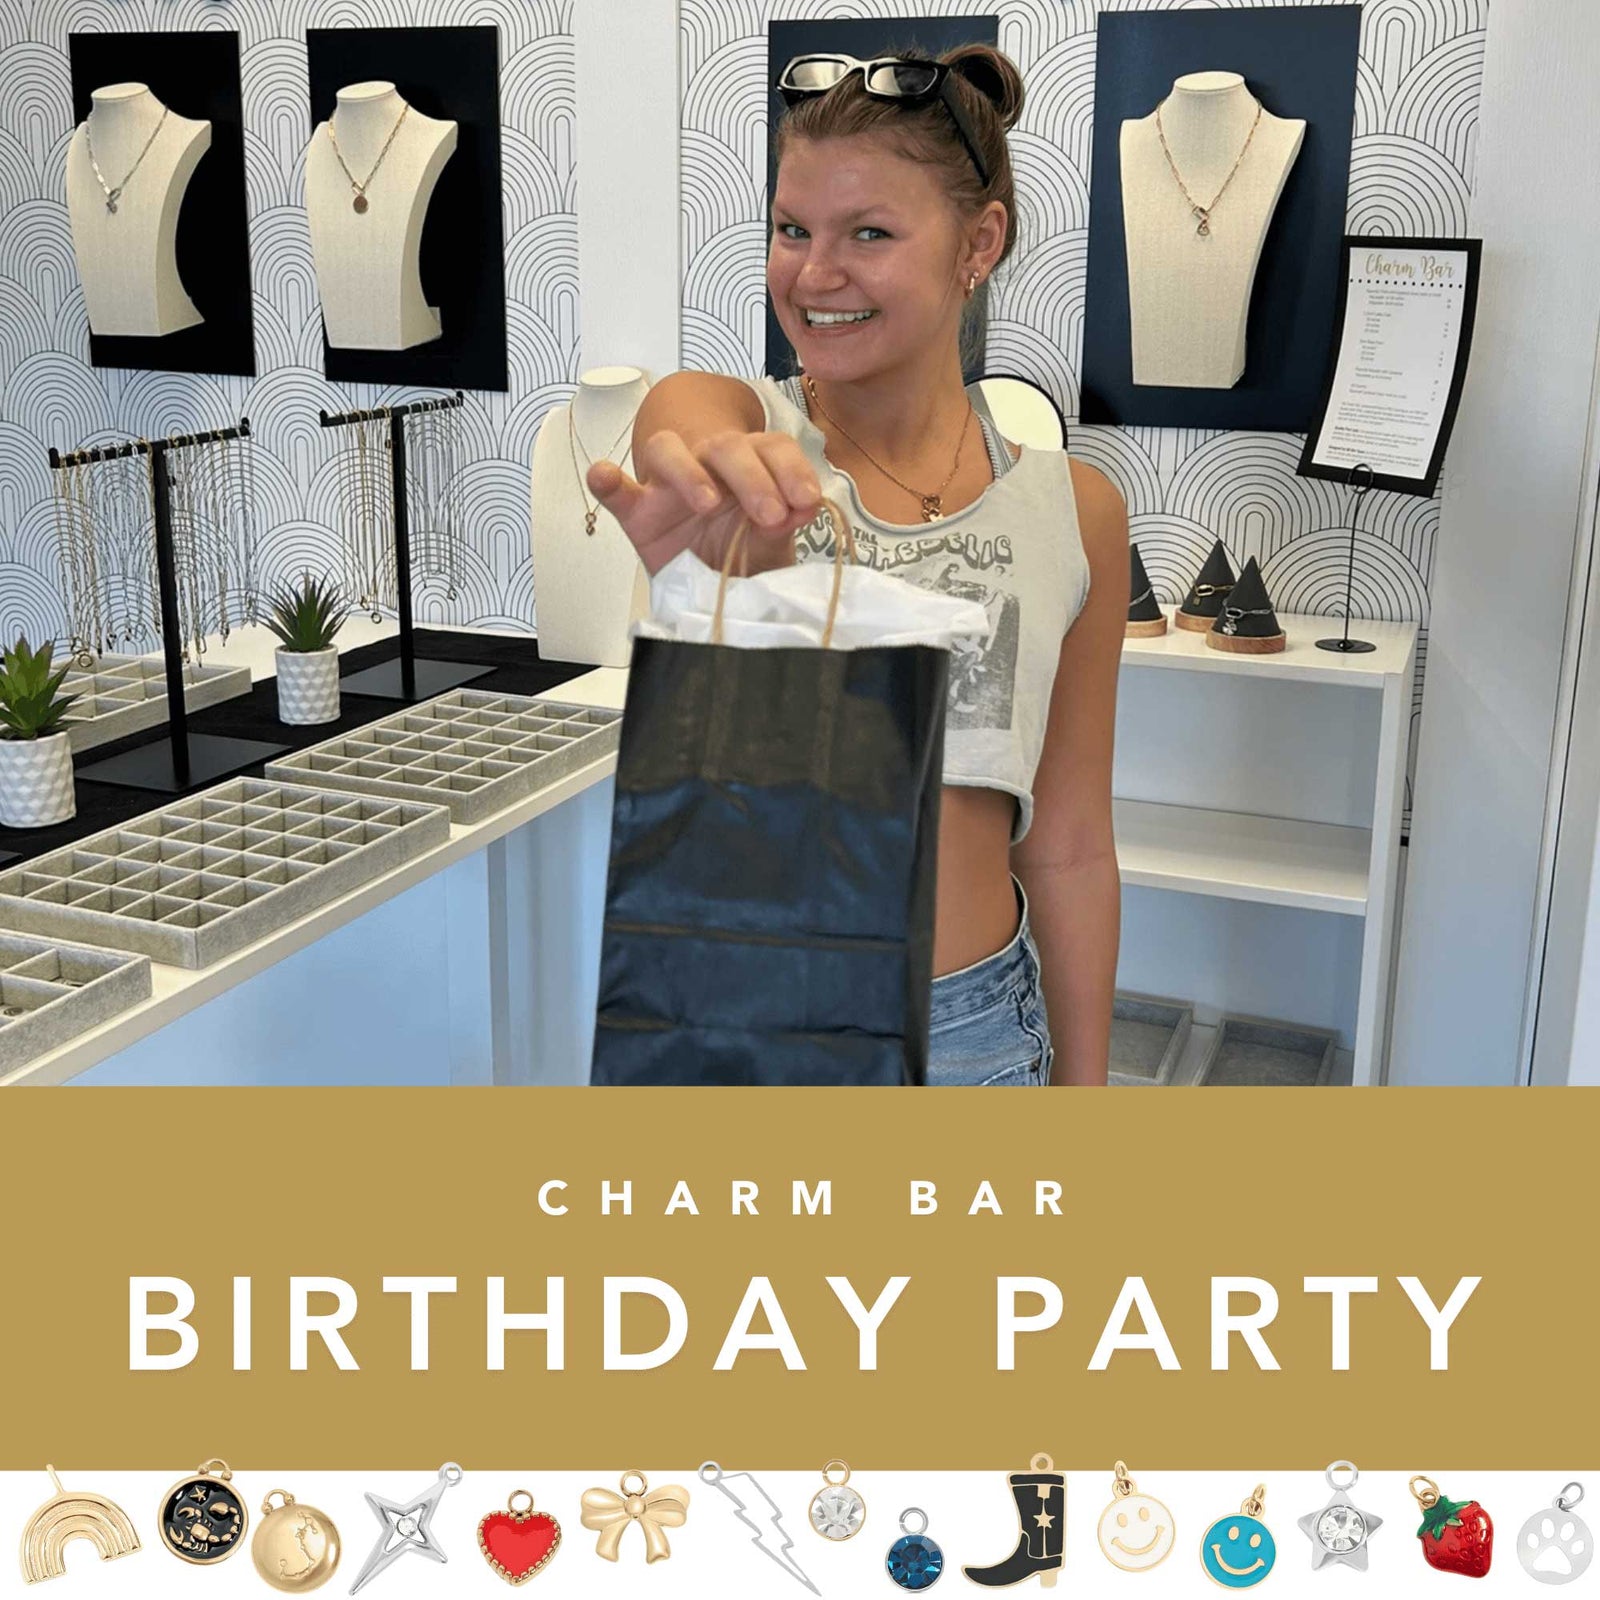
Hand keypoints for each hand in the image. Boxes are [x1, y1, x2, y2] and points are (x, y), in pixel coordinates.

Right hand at [586, 427, 822, 576]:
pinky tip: (604, 476)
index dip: (792, 469)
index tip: (807, 501)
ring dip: (689, 471)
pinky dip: (607, 479)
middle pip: (725, 446)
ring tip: (708, 504)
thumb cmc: (742, 550)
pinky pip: (617, 488)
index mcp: (751, 464)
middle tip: (770, 515)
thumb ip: (783, 527)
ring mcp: (668, 484)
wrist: (708, 578)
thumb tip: (804, 508)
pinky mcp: (637, 510)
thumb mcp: (770, 545)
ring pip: (669, 450)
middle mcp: (709, 463)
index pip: (772, 448)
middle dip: (752, 477)